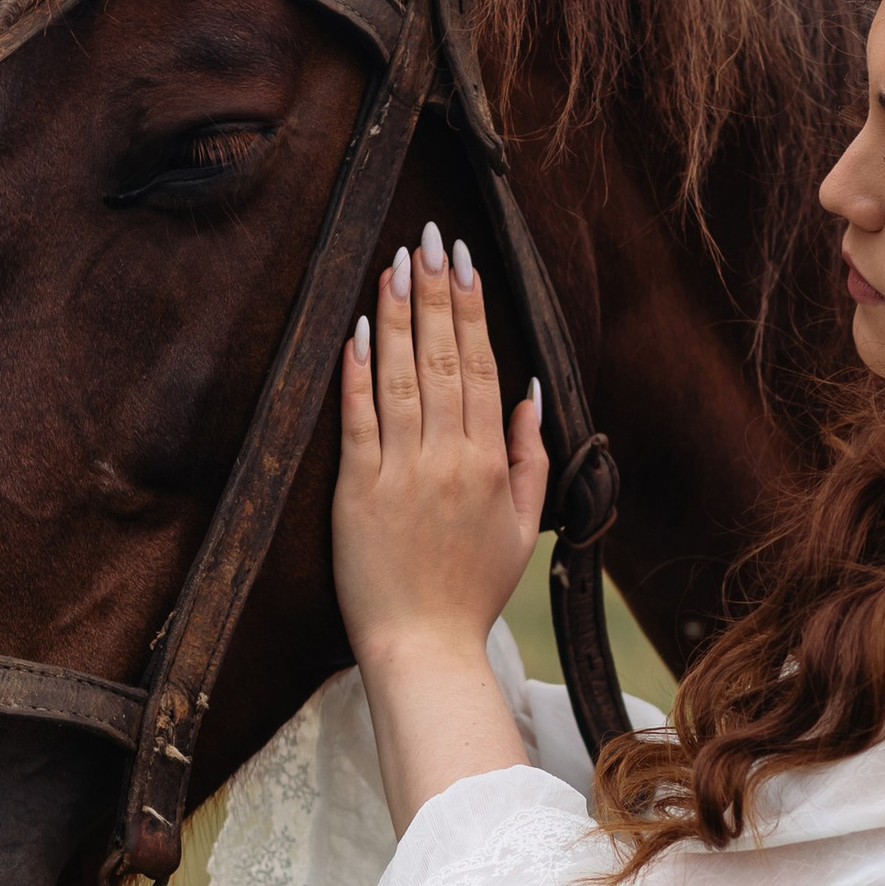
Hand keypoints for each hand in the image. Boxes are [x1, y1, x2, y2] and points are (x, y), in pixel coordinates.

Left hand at [334, 222, 548, 826]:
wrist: (425, 649)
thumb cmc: (472, 592)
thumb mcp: (523, 526)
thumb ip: (530, 456)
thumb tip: (530, 393)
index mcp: (490, 463)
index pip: (481, 366)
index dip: (471, 308)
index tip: (464, 260)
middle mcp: (449, 458)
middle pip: (443, 358)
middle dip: (436, 291)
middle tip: (430, 237)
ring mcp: (402, 472)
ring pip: (401, 377)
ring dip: (395, 315)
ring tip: (394, 262)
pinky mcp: (359, 490)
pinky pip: (358, 420)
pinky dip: (356, 373)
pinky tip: (354, 330)